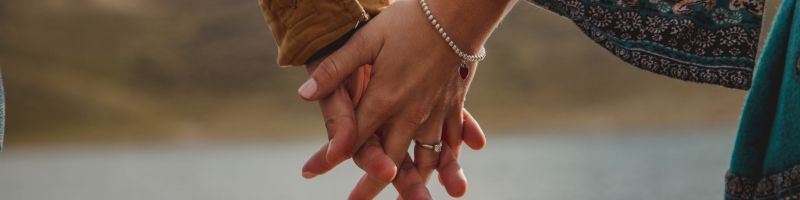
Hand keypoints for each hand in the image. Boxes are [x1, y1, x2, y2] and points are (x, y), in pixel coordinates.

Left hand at [298, 0, 514, 197]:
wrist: (457, 14)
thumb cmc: (407, 23)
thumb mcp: (366, 40)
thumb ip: (336, 69)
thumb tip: (304, 94)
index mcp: (384, 100)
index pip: (352, 138)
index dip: (329, 158)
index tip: (310, 172)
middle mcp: (410, 114)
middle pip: (389, 161)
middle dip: (372, 186)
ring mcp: (434, 113)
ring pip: (426, 159)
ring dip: (416, 181)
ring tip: (408, 198)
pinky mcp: (453, 106)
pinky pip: (450, 141)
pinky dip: (448, 159)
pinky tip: (446, 172)